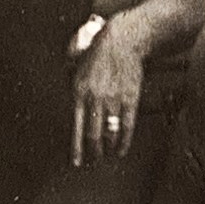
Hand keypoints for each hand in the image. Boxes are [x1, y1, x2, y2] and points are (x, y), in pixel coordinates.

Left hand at [72, 33, 143, 165]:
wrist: (122, 41)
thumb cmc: (97, 55)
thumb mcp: (77, 71)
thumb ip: (74, 93)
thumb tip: (73, 114)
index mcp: (79, 94)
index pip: (77, 129)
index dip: (77, 149)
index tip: (77, 162)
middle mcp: (95, 99)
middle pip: (93, 136)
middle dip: (94, 152)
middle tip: (94, 161)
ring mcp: (114, 100)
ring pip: (110, 133)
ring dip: (108, 149)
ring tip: (107, 156)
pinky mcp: (130, 99)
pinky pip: (127, 127)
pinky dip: (124, 142)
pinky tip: (121, 150)